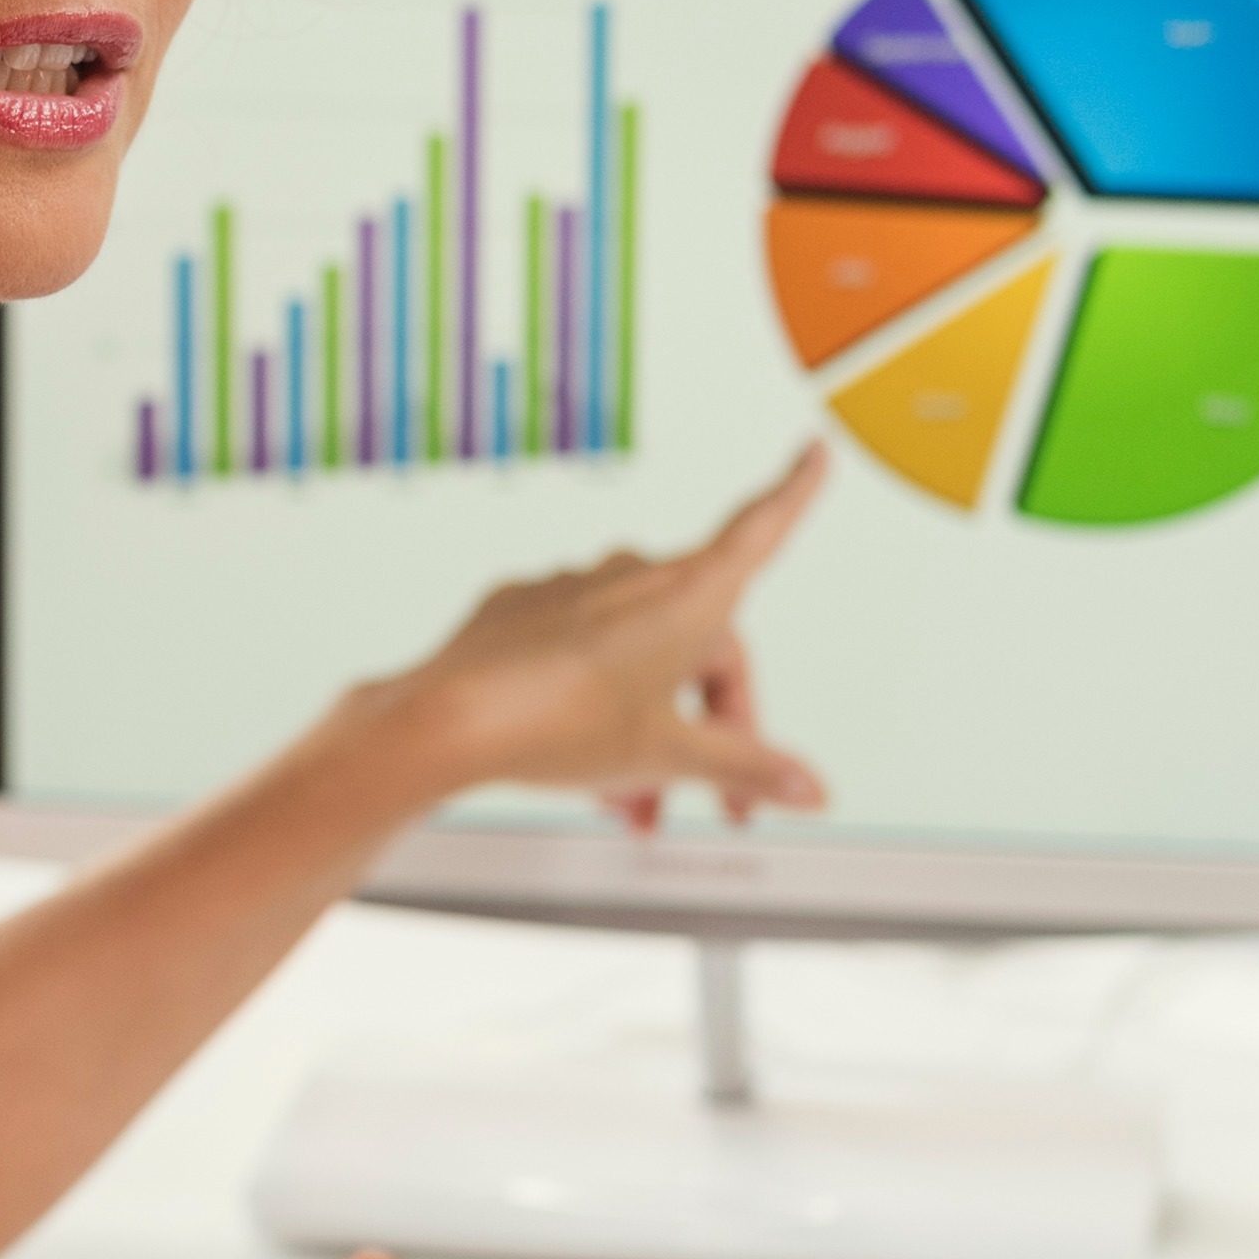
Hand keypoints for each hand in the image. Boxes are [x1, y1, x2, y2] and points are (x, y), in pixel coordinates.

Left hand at [323, 446, 830, 831]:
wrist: (445, 722)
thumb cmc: (558, 726)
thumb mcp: (669, 758)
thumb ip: (746, 768)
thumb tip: (813, 789)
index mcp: (686, 593)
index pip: (759, 530)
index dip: (795, 492)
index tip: (813, 454)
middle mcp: (632, 576)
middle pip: (702, 645)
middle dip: (714, 726)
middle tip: (715, 802)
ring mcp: (572, 588)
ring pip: (639, 659)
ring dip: (651, 727)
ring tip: (634, 803)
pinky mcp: (521, 610)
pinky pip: (580, 653)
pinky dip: (595, 702)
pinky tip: (579, 757)